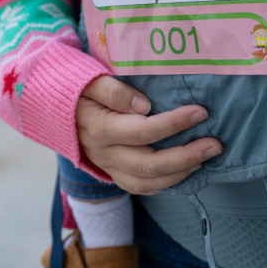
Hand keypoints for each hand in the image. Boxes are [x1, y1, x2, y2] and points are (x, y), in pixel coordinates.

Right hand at [75, 76, 221, 195]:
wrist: (51, 109)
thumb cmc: (75, 89)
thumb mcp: (88, 80)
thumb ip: (113, 90)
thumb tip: (144, 105)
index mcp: (100, 129)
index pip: (144, 131)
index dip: (174, 123)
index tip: (200, 112)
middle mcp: (104, 153)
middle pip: (149, 165)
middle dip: (187, 156)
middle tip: (215, 144)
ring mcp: (107, 167)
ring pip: (147, 182)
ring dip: (180, 173)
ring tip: (205, 159)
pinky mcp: (111, 172)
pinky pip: (140, 187)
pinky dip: (165, 183)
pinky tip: (184, 171)